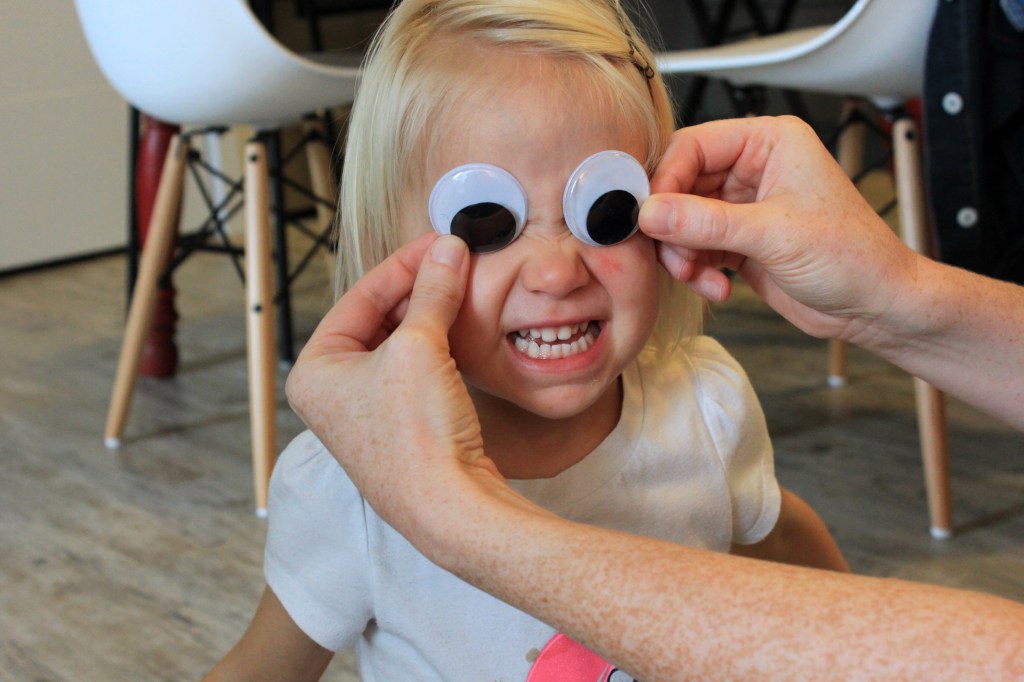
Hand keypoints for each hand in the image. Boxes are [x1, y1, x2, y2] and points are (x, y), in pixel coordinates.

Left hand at [285, 233, 501, 531]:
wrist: (450, 507)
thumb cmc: (416, 436)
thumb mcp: (419, 346)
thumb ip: (433, 291)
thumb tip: (449, 250)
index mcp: (314, 371)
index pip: (358, 297)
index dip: (402, 265)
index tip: (438, 243)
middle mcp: (332, 393)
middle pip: (377, 319)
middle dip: (418, 289)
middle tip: (454, 260)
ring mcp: (366, 413)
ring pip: (398, 345)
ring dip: (430, 315)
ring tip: (461, 286)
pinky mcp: (400, 428)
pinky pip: (415, 371)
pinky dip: (438, 346)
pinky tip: (462, 328)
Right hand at [640, 116, 917, 342]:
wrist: (876, 306)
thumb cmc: (852, 256)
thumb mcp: (773, 234)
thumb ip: (705, 223)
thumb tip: (648, 213)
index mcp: (769, 141)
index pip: (693, 146)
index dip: (666, 180)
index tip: (649, 217)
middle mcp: (753, 167)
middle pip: (680, 186)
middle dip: (673, 227)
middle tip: (673, 257)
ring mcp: (744, 206)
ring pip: (682, 221)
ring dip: (682, 254)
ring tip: (698, 278)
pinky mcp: (739, 241)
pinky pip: (695, 248)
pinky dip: (696, 271)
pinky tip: (718, 288)